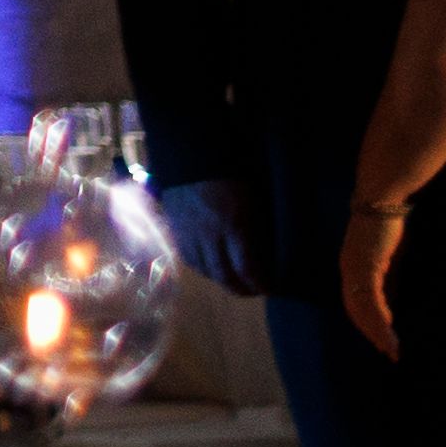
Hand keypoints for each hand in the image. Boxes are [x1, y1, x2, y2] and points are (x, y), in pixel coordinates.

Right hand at [165, 177, 268, 291]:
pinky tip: (212, 265)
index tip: (271, 287)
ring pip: (205, 271)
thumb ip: (259, 232)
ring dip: (222, 279)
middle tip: (254, 290)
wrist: (192, 156)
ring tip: (234, 279)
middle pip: (224, 277)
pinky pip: (188, 259)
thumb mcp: (254, 203)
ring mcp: (188, 235)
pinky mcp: (175, 231)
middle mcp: (209, 236)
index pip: (248, 270)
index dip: (260, 284)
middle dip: (242, 289)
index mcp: (234, 226)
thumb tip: (269, 257)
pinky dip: (203, 267)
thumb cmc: (234, 176)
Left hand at [355, 189, 413, 360]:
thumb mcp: (388, 258)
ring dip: (378, 332)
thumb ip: (386, 277)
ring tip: (392, 350)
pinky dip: (380, 319)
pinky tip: (389, 334)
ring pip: (363, 310)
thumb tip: (392, 300)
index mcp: (352, 268)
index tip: (381, 341)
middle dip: (372, 333)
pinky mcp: (365, 267)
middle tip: (388, 353)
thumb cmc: (387, 226)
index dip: (367, 323)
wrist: (383, 202)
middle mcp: (348, 271)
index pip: (355, 303)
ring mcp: (354, 269)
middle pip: (356, 311)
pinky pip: (370, 300)